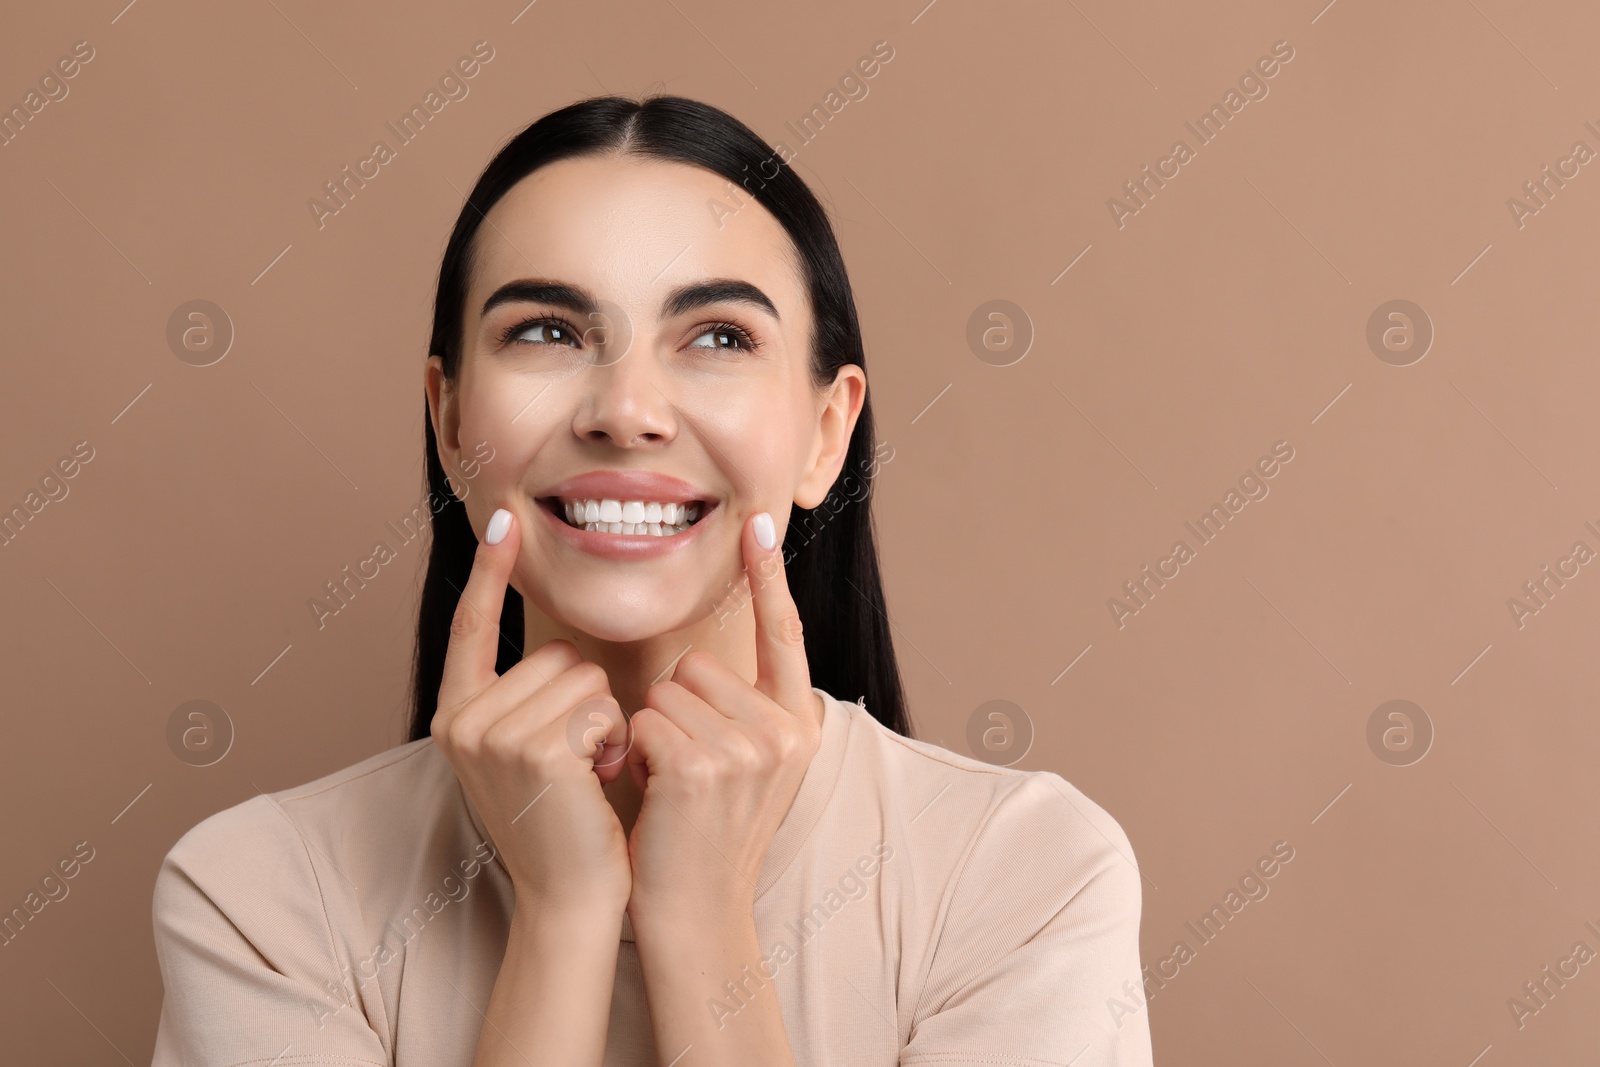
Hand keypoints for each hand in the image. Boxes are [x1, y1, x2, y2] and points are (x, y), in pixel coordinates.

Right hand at [431, 508, 632, 913]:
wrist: (570, 899)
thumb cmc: (565, 825)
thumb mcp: (529, 753)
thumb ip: (528, 702)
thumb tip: (563, 652)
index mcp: (456, 715)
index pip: (471, 627)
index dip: (488, 573)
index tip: (502, 518)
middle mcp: (461, 719)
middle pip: (557, 653)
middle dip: (587, 701)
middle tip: (579, 763)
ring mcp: (492, 734)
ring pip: (584, 676)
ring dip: (605, 723)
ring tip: (588, 775)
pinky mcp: (535, 749)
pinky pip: (599, 705)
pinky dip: (613, 740)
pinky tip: (597, 781)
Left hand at [623, 511, 823, 919]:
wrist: (697, 916)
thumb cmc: (704, 838)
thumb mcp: (748, 770)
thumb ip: (743, 713)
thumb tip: (705, 659)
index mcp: (801, 724)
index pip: (785, 634)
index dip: (770, 577)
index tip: (761, 522)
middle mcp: (786, 730)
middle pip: (698, 663)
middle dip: (673, 707)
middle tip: (683, 769)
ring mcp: (750, 748)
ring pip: (666, 690)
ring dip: (651, 732)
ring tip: (670, 786)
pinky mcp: (704, 766)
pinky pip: (645, 720)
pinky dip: (635, 753)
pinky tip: (655, 795)